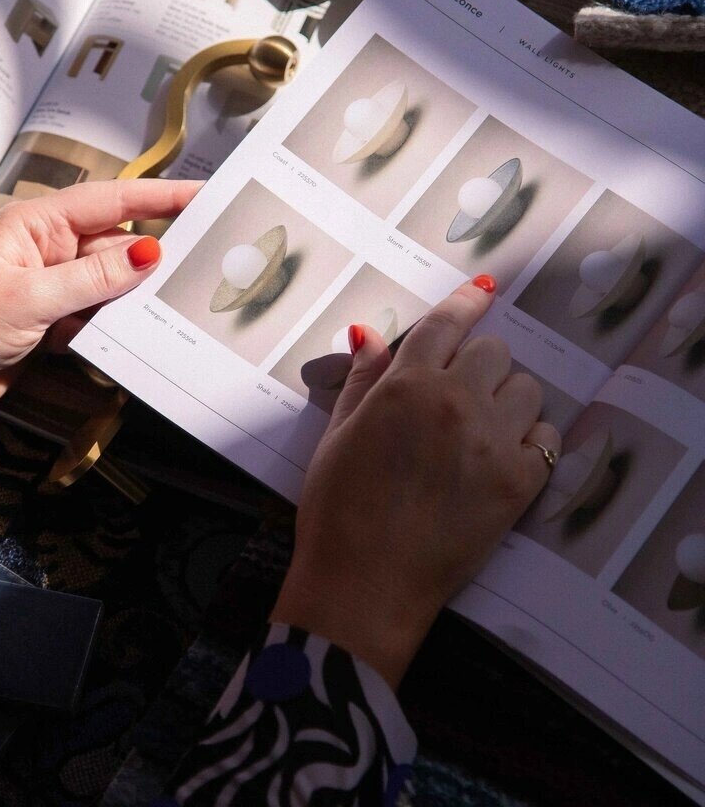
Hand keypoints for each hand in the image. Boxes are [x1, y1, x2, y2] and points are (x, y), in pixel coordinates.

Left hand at [0, 179, 199, 440]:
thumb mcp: (30, 298)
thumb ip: (93, 277)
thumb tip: (150, 252)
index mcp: (36, 224)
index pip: (110, 200)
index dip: (159, 195)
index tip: (203, 193)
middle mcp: (47, 249)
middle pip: (116, 242)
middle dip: (154, 254)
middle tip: (205, 256)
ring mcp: (50, 285)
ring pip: (110, 282)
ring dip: (135, 295)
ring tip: (178, 301)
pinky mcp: (51, 319)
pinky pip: (97, 312)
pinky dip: (116, 323)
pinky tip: (136, 334)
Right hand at [272, 277, 560, 688]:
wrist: (364, 587)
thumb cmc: (337, 511)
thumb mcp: (336, 435)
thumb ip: (362, 380)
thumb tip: (369, 334)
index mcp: (406, 386)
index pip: (447, 324)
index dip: (465, 303)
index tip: (481, 293)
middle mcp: (455, 403)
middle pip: (493, 351)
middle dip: (476, 361)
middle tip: (458, 390)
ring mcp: (492, 443)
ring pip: (525, 388)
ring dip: (505, 397)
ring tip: (482, 424)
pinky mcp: (518, 485)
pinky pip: (545, 437)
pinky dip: (529, 438)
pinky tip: (502, 454)